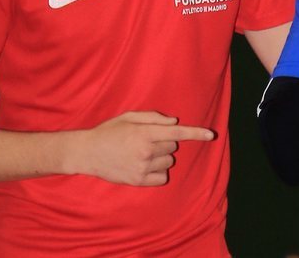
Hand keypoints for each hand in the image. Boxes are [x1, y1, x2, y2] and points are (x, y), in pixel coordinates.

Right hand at [71, 111, 214, 185]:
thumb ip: (153, 118)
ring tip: (141, 154)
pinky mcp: (139, 181)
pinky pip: (162, 177)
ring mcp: (142, 167)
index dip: (196, 133)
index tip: (211, 135)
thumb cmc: (109, 131)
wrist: (88, 152)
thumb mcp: (129, 117)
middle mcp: (146, 151)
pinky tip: (143, 166)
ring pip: (169, 162)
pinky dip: (158, 173)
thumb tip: (174, 123)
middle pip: (173, 146)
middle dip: (165, 142)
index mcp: (144, 133)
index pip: (177, 132)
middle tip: (146, 141)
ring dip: (161, 157)